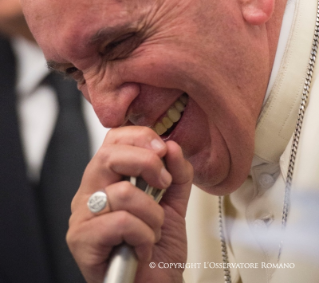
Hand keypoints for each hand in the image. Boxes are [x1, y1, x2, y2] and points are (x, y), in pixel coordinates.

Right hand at [66, 126, 192, 282]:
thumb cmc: (158, 246)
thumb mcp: (174, 203)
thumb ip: (177, 174)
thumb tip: (172, 147)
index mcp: (109, 177)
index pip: (114, 138)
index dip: (141, 137)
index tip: (163, 152)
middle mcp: (91, 190)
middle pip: (109, 155)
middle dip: (147, 164)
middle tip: (163, 185)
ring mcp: (82, 214)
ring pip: (122, 192)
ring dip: (152, 215)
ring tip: (152, 230)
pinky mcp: (81, 239)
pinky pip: (121, 222)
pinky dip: (144, 236)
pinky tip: (142, 247)